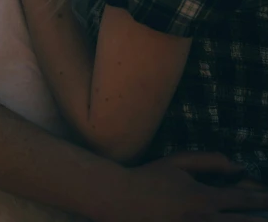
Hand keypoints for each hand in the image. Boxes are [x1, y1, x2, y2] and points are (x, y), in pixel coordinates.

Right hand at [109, 153, 267, 221]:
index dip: (261, 198)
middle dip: (260, 217)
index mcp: (204, 197)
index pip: (242, 199)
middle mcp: (204, 219)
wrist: (122, 201)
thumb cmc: (150, 178)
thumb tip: (237, 165)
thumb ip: (209, 161)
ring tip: (259, 219)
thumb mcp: (179, 162)